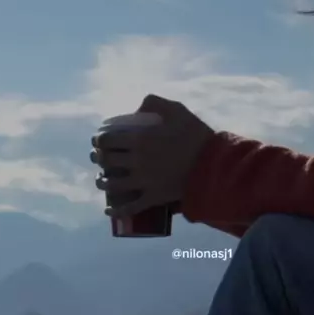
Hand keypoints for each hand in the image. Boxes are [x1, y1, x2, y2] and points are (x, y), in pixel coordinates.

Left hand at [90, 94, 213, 217]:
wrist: (215, 165)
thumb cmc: (196, 135)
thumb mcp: (177, 110)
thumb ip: (155, 103)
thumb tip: (137, 108)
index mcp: (140, 140)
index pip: (108, 140)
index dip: (98, 140)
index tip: (98, 140)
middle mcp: (137, 162)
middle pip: (107, 161)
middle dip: (98, 158)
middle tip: (98, 157)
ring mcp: (144, 182)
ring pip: (113, 185)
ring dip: (101, 182)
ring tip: (101, 179)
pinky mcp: (154, 198)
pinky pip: (130, 208)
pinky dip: (116, 211)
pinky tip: (108, 210)